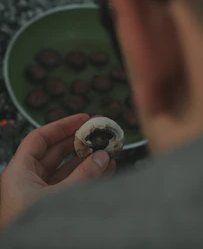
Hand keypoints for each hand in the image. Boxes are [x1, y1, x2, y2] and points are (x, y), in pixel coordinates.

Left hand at [0, 114, 115, 229]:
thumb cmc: (32, 231)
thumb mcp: (59, 198)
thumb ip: (83, 176)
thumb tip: (103, 157)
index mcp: (20, 173)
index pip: (40, 139)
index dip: (61, 126)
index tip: (82, 119)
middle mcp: (29, 181)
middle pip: (56, 152)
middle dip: (78, 142)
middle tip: (97, 132)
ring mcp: (42, 194)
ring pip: (67, 170)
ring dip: (87, 160)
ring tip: (107, 150)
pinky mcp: (53, 206)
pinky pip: (72, 185)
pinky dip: (88, 177)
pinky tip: (106, 169)